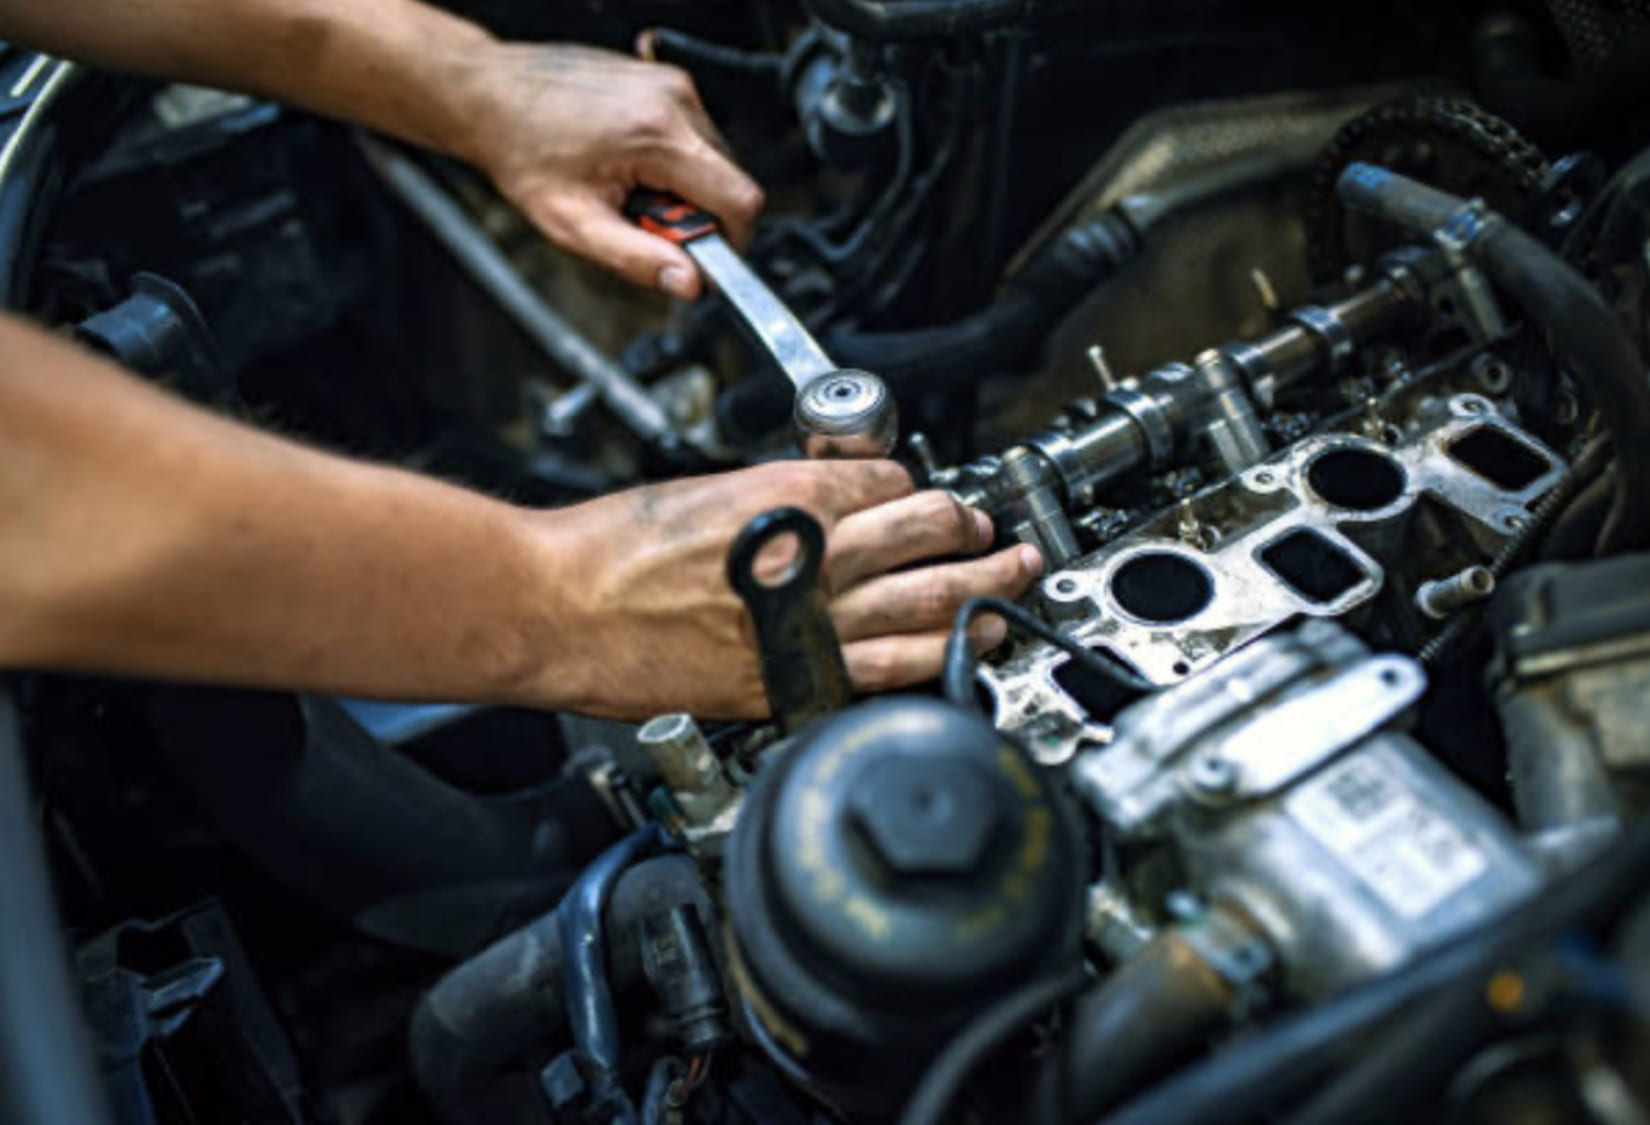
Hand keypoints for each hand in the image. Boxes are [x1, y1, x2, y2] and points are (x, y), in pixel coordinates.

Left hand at [458, 42, 763, 298]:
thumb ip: (637, 260)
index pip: (740, 201)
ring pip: (714, 160)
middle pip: (729, 181)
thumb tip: (690, 284)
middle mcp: (675, 100)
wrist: (493, 97)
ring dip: (683, 187)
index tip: (700, 256)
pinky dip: (672, 161)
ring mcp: (672, 84)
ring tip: (630, 186)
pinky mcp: (666, 81)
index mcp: (659, 136)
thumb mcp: (575, 224)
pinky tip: (629, 162)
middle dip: (695, 214)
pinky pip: (695, 136)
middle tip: (641, 219)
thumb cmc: (524, 153)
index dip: (731, 242)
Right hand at [534, 460, 1041, 718]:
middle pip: (932, 533)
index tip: (926, 497)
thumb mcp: (707, 489)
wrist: (557, 607)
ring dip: (984, 592)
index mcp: (793, 494)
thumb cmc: (611, 548)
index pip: (893, 482)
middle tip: (995, 534)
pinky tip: (965, 650)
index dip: (916, 486)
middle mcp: (816, 555)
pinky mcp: (789, 680)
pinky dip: (937, 657)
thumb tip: (828, 499)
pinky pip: (888, 671)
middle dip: (974, 531)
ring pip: (932, 603)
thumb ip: (778, 495)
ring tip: (1009, 585)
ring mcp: (810, 624)